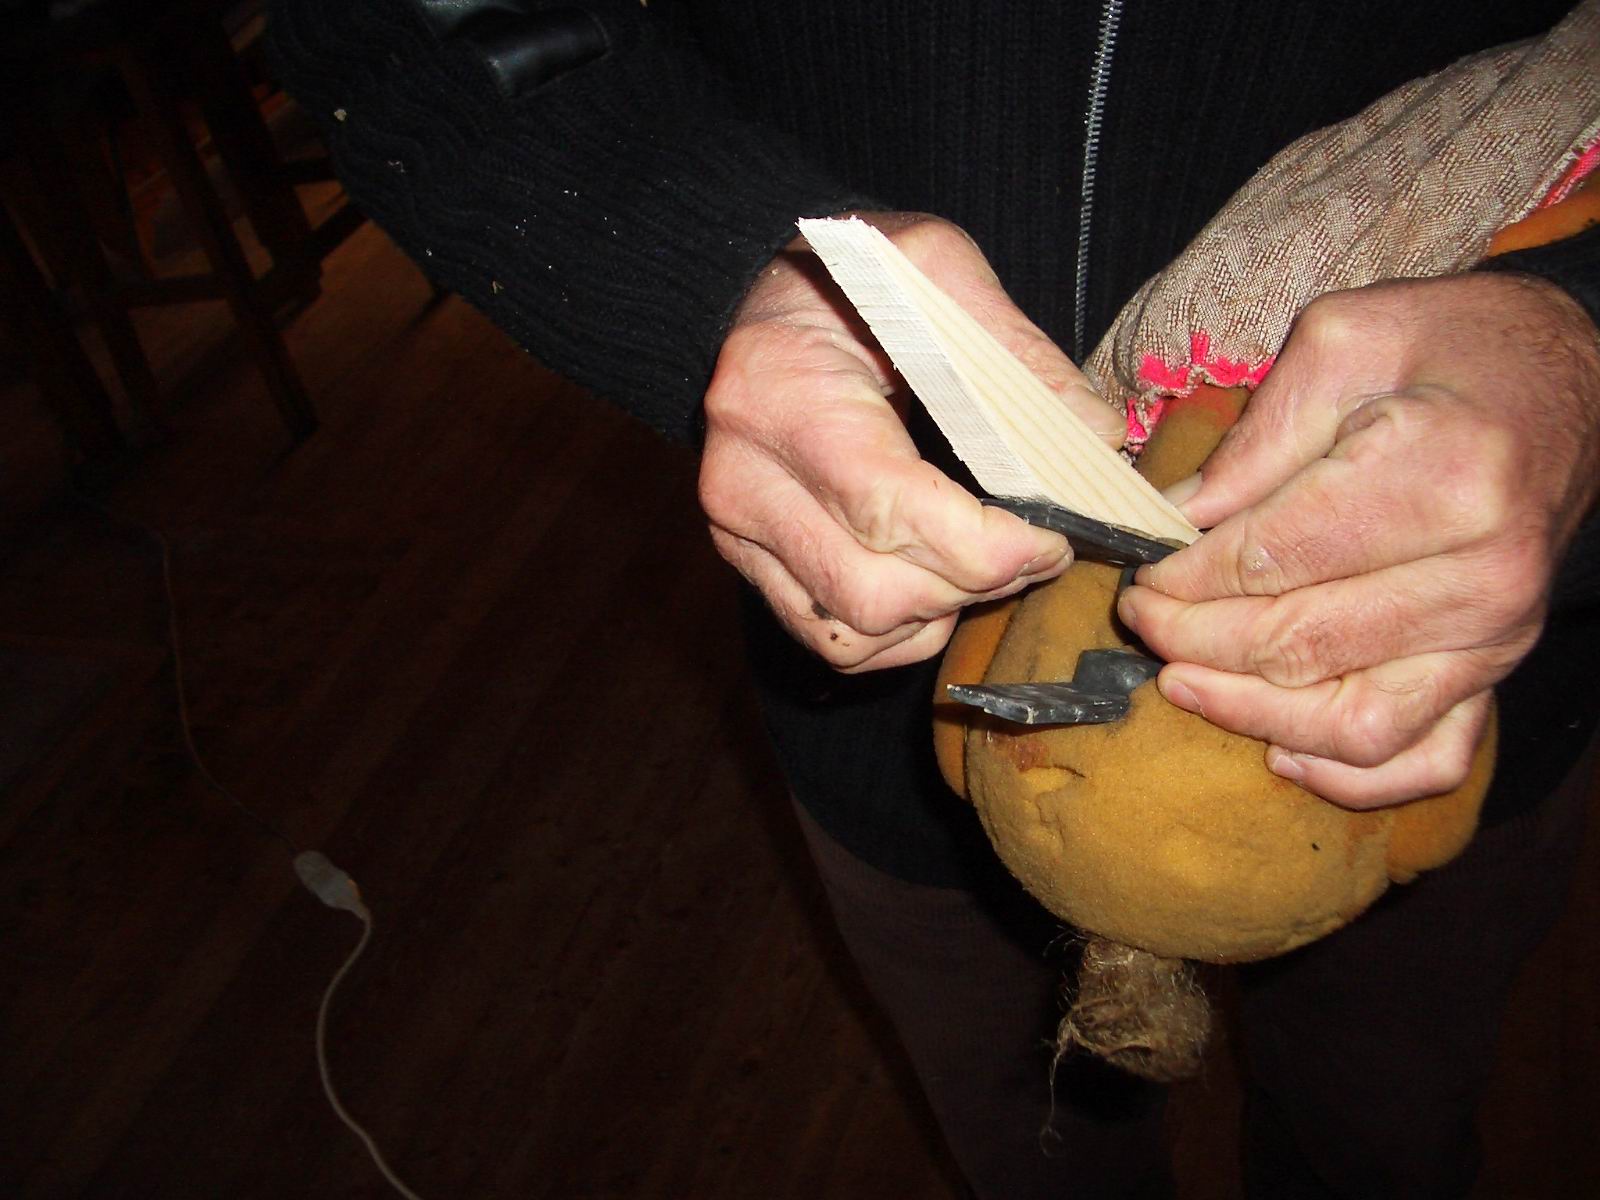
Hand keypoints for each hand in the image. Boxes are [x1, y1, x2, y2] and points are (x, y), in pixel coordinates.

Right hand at [700, 212, 1123, 670]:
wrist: (759, 296)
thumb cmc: (849, 279)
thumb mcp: (935, 270)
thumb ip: (1017, 353)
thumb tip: (1098, 441)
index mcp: (781, 396)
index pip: (887, 510)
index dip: (987, 545)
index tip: (1053, 535)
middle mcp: (744, 479)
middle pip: (877, 590)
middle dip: (978, 584)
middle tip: (1037, 546)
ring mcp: (737, 532)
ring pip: (857, 630)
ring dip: (942, 612)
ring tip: (985, 558)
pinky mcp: (748, 564)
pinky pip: (834, 642)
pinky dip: (901, 632)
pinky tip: (935, 582)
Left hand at [1116, 272, 1599, 807]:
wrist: (1568, 380)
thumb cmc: (1451, 350)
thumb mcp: (1345, 342)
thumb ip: (1257, 439)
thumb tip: (1175, 522)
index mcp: (1442, 478)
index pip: (1273, 560)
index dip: (1187, 578)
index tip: (1141, 572)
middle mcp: (1481, 574)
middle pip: (1298, 644)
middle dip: (1194, 639)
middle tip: (1139, 617)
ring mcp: (1496, 637)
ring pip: (1349, 721)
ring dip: (1248, 714)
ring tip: (1179, 679)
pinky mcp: (1496, 672)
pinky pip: (1425, 759)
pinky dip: (1349, 778)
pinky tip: (1279, 753)